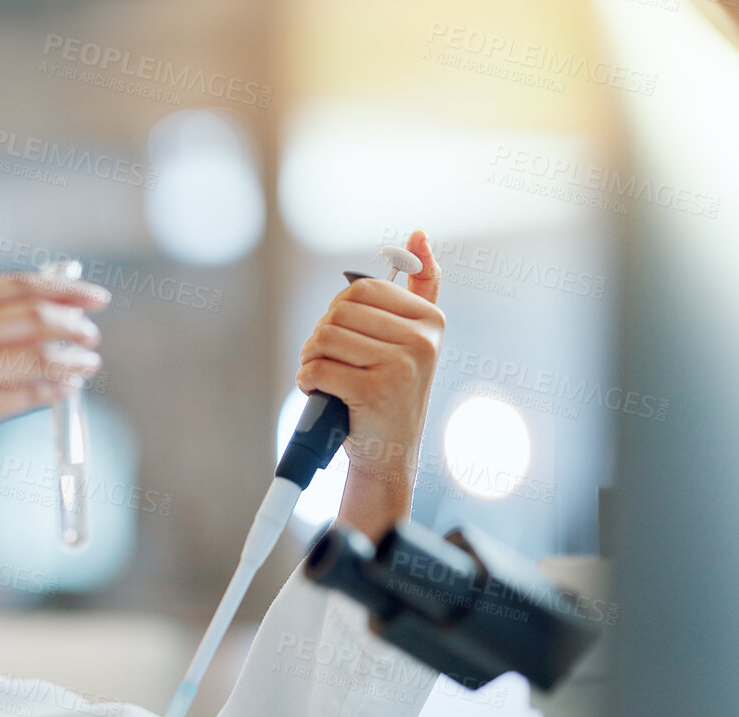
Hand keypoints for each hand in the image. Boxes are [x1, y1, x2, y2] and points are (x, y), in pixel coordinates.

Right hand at [0, 271, 109, 536]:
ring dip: (72, 359)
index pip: (16, 285)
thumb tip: (47, 310)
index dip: (62, 288)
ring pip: (38, 356)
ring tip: (89, 362)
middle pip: (34, 316)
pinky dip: (55, 389)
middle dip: (73, 324)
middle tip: (92, 333)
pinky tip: (68, 387)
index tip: (92, 296)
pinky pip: (29, 393)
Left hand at [295, 229, 443, 543]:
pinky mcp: (374, 392)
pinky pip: (317, 369)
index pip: (363, 290)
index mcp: (430, 322)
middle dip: (322, 335)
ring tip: (324, 379)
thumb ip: (420, 288)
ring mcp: (401, 366)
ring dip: (311, 359)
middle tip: (327, 360)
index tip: (346, 339)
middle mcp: (422, 341)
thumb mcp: (413, 340)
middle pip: (340, 311)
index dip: (340, 314)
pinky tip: (322, 394)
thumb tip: (419, 235)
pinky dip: (307, 381)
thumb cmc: (391, 396)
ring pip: (325, 339)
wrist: (388, 459)